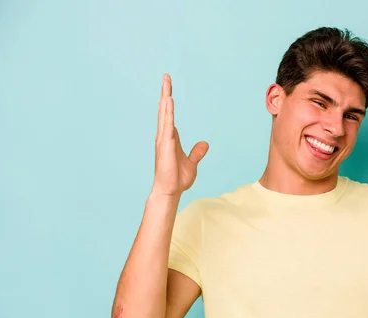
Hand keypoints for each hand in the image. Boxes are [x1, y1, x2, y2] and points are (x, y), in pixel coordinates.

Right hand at [151, 74, 208, 197]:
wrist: (170, 191)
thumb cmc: (177, 178)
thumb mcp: (192, 163)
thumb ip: (196, 152)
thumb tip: (204, 144)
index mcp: (170, 138)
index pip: (169, 115)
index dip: (169, 101)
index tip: (169, 88)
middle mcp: (164, 136)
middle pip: (164, 109)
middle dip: (165, 92)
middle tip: (166, 76)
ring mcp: (163, 140)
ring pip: (164, 114)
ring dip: (166, 98)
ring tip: (166, 83)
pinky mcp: (166, 145)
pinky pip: (167, 125)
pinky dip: (168, 113)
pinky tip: (169, 101)